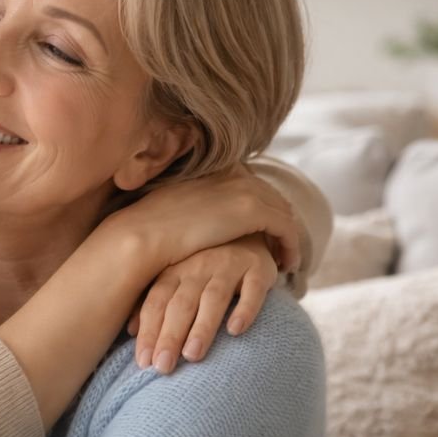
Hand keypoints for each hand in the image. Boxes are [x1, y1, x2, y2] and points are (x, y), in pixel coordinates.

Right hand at [95, 163, 299, 288]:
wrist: (146, 236)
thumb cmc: (151, 230)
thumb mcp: (173, 207)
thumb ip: (193, 205)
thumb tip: (197, 220)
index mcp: (215, 170)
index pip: (250, 184)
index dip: (261, 206)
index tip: (262, 231)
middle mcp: (233, 174)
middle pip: (271, 196)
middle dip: (279, 220)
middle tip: (279, 246)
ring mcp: (245, 190)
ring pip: (283, 212)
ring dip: (287, 235)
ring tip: (285, 259)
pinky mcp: (254, 211)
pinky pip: (287, 228)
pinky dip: (291, 246)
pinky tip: (287, 266)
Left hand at [126, 233, 277, 373]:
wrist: (248, 235)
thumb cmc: (207, 267)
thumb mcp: (179, 279)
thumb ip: (157, 303)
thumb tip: (130, 331)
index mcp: (175, 269)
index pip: (157, 302)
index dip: (149, 331)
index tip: (143, 362)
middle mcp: (199, 265)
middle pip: (182, 303)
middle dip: (170, 336)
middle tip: (163, 367)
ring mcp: (229, 264)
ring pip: (214, 297)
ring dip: (202, 327)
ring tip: (192, 355)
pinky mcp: (259, 268)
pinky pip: (253, 289)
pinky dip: (245, 309)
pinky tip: (236, 330)